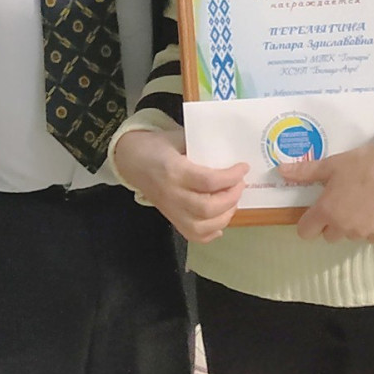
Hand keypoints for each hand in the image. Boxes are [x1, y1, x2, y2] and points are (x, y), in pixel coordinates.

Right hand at [113, 127, 247, 242]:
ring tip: (232, 201)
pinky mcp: (170, 218)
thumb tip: (228, 153)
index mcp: (173, 171)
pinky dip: (210, 233)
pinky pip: (192, 235)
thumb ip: (200, 145)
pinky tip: (220, 221)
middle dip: (231, 198)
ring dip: (224, 216)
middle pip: (207, 208)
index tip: (243, 167)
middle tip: (240, 184)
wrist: (130, 160)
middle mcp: (172, 194)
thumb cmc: (156, 146)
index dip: (231, 177)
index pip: (208, 181)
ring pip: (201, 226)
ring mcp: (170, 210)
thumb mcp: (176, 137)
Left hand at [280, 129, 373, 243]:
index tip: (315, 212)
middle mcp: (342, 227)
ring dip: (352, 224)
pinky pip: (371, 236)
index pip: (305, 232)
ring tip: (363, 202)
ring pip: (350, 235)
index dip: (308, 223)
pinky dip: (372, 227)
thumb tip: (280, 171)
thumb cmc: (362, 164)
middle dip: (332, 222)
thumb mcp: (331, 165)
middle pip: (328, 235)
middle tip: (343, 201)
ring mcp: (363, 232)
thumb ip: (304, 172)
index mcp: (326, 211)